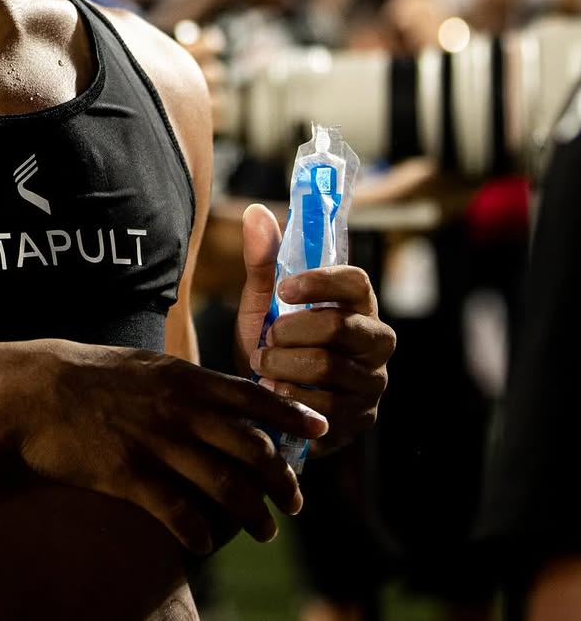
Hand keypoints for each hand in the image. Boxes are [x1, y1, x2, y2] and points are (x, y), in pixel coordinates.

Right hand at [0, 337, 327, 554]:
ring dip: (251, 514)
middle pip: (250, 446)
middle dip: (282, 478)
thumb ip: (180, 380)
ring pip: (223, 483)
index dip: (292, 416)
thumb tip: (213, 393)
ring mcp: (154, 441)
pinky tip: (204, 546)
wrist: (29, 390)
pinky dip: (198, 532)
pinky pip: (177, 510)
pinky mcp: (128, 473)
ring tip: (265, 531)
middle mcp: (178, 407)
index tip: (322, 430)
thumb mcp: (141, 364)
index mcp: (182, 376)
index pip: (252, 396)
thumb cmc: (84, 374)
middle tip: (295, 500)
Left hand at [235, 204, 394, 452]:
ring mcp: (372, 381)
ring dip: (284, 365)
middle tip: (266, 339)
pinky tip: (275, 393)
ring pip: (329, 366)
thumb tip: (256, 211)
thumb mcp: (262, 302)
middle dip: (291, 332)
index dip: (321, 282)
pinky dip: (292, 397)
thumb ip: (262, 260)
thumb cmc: (272, 344)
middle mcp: (375, 341)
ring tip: (262, 365)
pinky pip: (326, 407)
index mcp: (357, 305)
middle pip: (341, 326)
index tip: (283, 289)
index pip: (357, 282)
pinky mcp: (361, 418)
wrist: (266, 403)